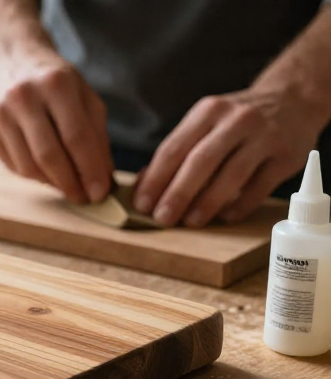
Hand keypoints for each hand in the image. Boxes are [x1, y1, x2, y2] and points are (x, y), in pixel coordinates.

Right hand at [0, 48, 112, 203]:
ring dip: (52, 183)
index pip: (76, 136)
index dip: (90, 169)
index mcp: (55, 83)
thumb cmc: (54, 81)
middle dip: (70, 183)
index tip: (100, 192)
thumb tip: (102, 178)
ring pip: (28, 166)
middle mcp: (23, 97)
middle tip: (83, 197)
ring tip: (66, 184)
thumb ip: (96, 135)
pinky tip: (45, 171)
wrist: (9, 60)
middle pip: (49, 155)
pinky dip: (33, 175)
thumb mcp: (83, 96)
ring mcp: (0, 114)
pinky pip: (13, 165)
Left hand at [134, 88, 323, 226]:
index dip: (155, 179)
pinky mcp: (287, 155)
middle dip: (177, 193)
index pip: (174, 148)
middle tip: (162, 218)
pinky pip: (259, 186)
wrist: (294, 98)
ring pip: (231, 175)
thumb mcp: (206, 121)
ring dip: (207, 202)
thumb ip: (177, 149)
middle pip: (200, 161)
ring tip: (190, 221)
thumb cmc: (238, 119)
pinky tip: (224, 217)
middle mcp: (237, 120)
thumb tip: (143, 184)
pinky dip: (239, 205)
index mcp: (208, 111)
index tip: (142, 204)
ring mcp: (265, 136)